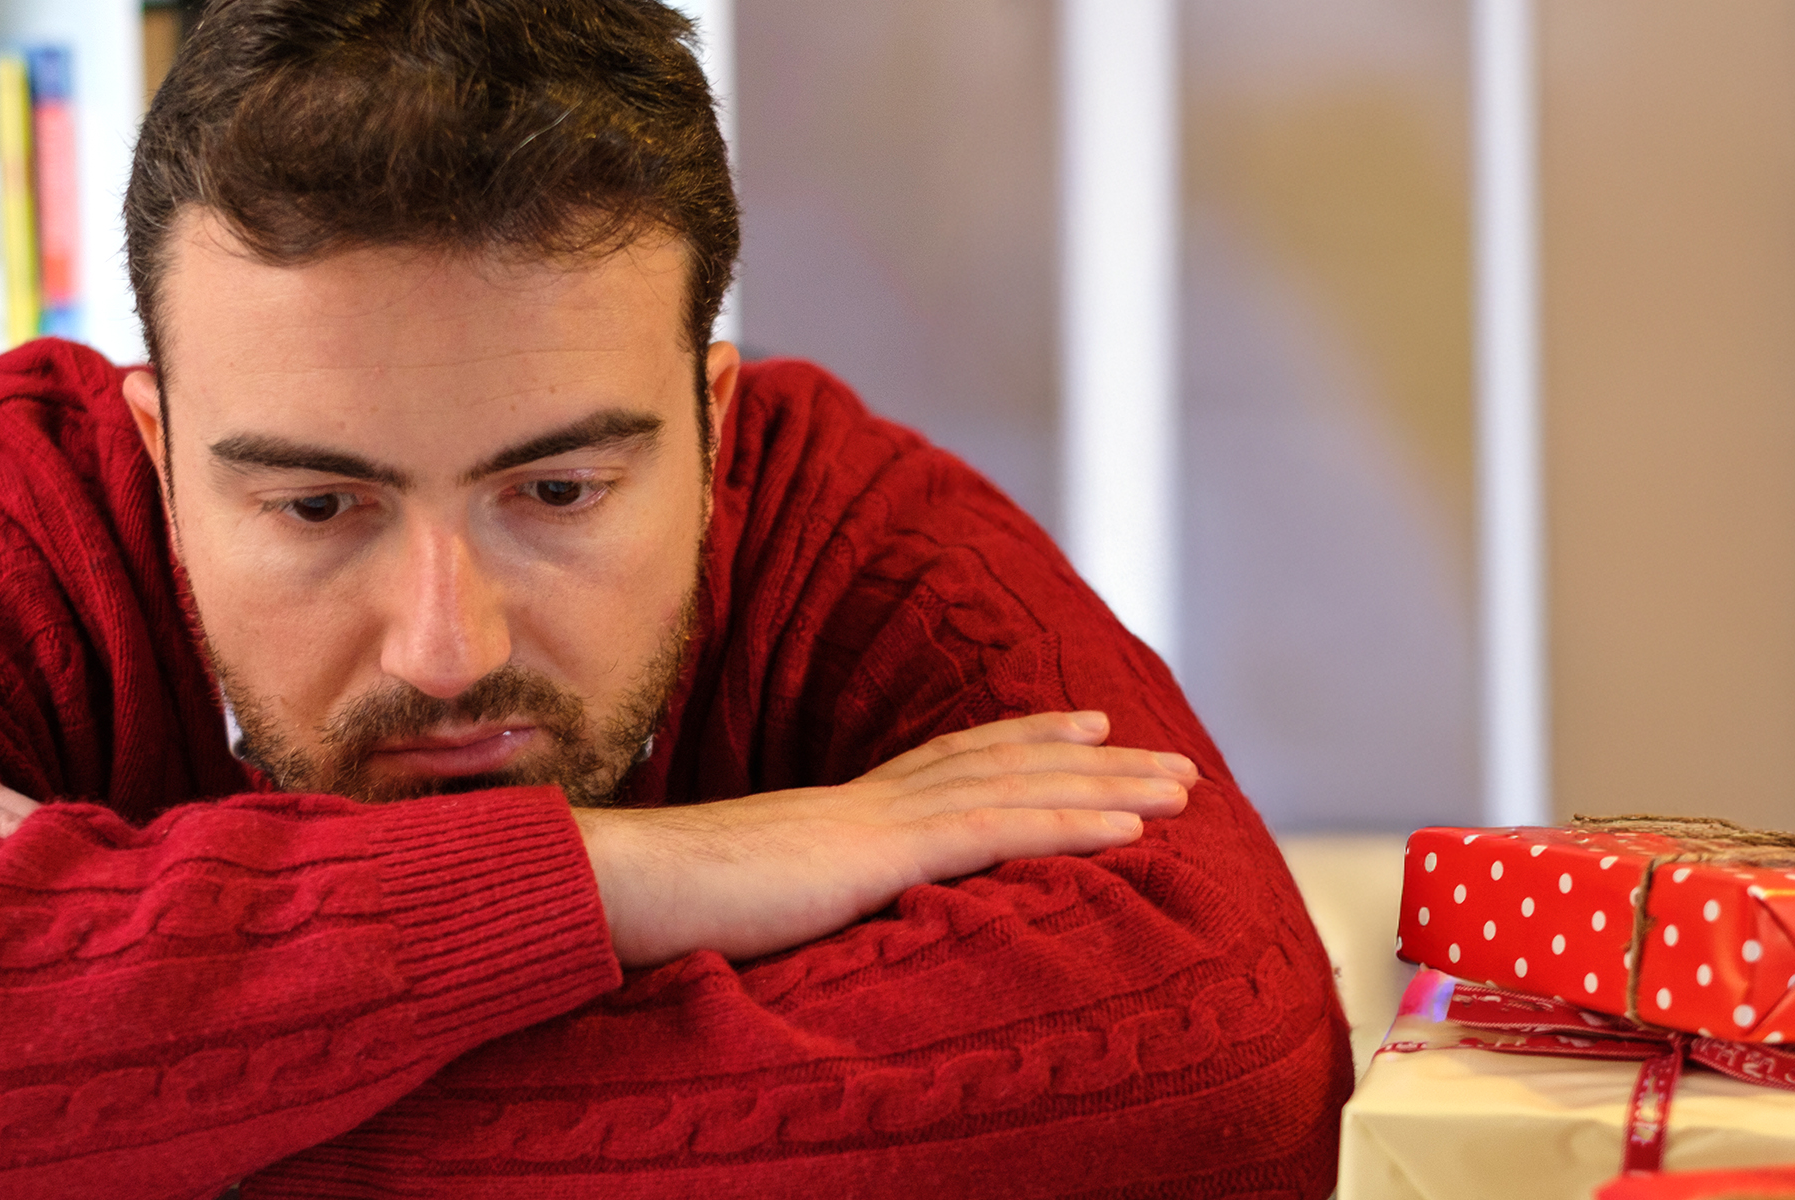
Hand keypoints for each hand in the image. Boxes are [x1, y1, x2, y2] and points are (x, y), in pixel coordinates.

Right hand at [577, 710, 1194, 966]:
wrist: (615, 886)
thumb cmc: (657, 907)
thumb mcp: (746, 904)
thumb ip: (793, 902)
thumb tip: (804, 920)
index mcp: (839, 814)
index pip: (947, 764)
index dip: (1021, 743)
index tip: (1083, 729)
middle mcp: (870, 801)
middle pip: (1002, 765)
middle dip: (1092, 761)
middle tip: (1167, 756)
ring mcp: (878, 822)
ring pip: (1018, 791)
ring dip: (1108, 789)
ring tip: (1179, 789)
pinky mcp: (880, 853)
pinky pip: (996, 833)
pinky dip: (1071, 824)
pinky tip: (1130, 828)